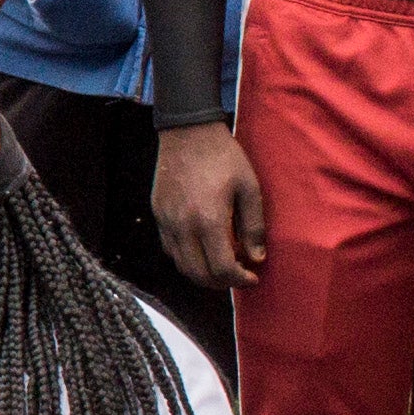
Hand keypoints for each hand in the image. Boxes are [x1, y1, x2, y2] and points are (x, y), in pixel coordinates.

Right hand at [152, 123, 268, 290]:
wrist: (187, 131)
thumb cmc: (223, 156)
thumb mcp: (248, 187)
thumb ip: (253, 226)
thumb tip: (256, 257)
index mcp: (209, 219)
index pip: (222, 268)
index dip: (239, 279)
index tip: (252, 277)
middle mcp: (183, 225)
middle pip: (199, 274)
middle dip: (222, 283)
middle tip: (238, 276)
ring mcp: (166, 221)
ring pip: (181, 265)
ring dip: (203, 274)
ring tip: (221, 267)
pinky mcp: (158, 214)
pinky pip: (170, 249)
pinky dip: (187, 259)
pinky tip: (202, 249)